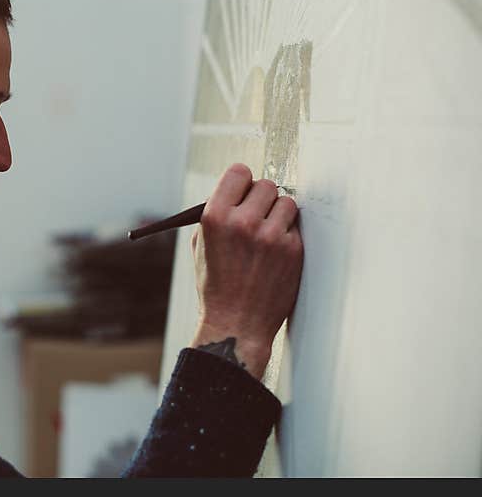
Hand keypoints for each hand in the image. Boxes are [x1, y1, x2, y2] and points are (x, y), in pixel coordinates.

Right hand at [189, 163, 303, 378]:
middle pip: (266, 184)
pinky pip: (296, 227)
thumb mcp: (201, 246)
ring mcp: (271, 236)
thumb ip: (216, 215)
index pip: (239, 172)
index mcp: (214, 217)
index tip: (244, 193)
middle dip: (261, 200)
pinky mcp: (293, 250)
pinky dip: (287, 236)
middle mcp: (242, 222)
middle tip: (256, 217)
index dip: (242, 183)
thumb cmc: (216, 286)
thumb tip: (237, 192)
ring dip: (279, 215)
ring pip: (286, 203)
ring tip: (266, 236)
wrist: (237, 324)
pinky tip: (274, 255)